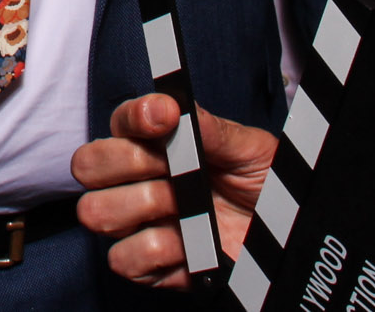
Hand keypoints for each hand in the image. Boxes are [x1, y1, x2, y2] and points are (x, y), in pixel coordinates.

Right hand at [72, 92, 275, 288]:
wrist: (287, 236)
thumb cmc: (263, 186)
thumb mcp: (248, 148)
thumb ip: (210, 128)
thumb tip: (177, 107)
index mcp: (156, 144)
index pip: (121, 121)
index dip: (135, 116)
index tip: (164, 115)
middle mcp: (137, 180)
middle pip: (88, 164)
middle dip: (124, 162)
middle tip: (168, 166)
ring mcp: (139, 224)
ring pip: (96, 211)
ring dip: (140, 206)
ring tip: (181, 206)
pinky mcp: (149, 266)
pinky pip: (123, 258)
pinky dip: (154, 251)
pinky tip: (185, 242)